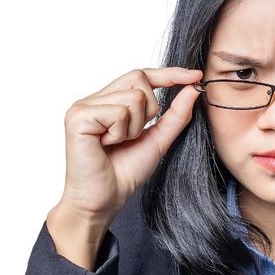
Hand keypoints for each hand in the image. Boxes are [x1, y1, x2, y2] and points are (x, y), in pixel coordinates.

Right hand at [54, 66, 203, 222]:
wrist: (104, 201)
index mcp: (109, 101)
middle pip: (139, 79)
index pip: (141, 75)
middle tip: (133, 135)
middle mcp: (94, 99)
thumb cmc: (124, 173)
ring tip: (117, 144)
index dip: (169, 73)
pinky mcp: (78, 117)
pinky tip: (106, 145)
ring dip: (134, 127)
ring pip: (133, 97)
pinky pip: (118, 112)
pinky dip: (120, 133)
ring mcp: (83, 106)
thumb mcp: (159, 139)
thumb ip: (176, 114)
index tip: (196, 75)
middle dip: (149, 109)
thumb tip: (193, 87)